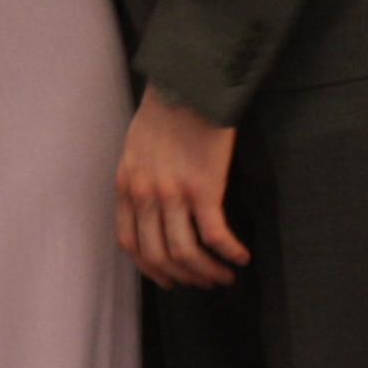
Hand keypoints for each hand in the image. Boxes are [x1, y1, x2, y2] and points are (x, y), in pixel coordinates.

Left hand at [114, 85, 249, 289]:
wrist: (188, 84)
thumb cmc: (165, 110)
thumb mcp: (136, 146)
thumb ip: (139, 178)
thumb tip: (149, 206)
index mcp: (126, 185)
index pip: (131, 243)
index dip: (151, 268)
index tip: (169, 278)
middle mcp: (145, 194)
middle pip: (159, 255)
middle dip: (183, 277)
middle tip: (204, 283)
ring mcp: (173, 193)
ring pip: (186, 253)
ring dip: (207, 272)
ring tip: (225, 276)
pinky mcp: (204, 188)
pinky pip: (214, 235)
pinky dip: (228, 252)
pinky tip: (241, 256)